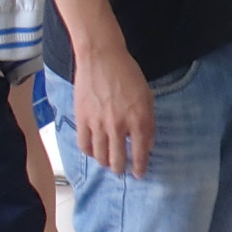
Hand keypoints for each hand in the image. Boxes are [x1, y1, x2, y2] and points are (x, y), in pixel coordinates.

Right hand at [74, 40, 154, 175]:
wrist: (102, 57)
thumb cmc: (127, 74)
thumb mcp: (147, 96)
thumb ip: (148, 122)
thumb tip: (146, 144)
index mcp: (139, 120)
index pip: (140, 153)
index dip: (139, 167)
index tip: (138, 174)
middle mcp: (119, 126)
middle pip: (118, 160)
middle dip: (121, 169)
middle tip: (121, 170)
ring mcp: (99, 124)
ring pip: (100, 156)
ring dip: (105, 163)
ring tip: (108, 163)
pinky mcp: (82, 119)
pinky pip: (84, 145)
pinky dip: (89, 152)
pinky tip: (94, 151)